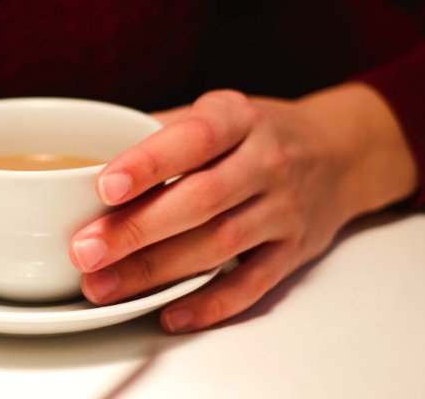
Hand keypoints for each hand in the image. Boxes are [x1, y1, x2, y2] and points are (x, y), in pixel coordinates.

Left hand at [69, 85, 416, 332]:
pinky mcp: (293, 252)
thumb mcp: (216, 111)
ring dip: (156, 270)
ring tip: (103, 285)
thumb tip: (88, 157)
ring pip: (218, 245)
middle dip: (137, 230)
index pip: (194, 139)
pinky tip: (168, 313)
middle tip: (85, 250)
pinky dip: (209, 304)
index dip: (148, 163)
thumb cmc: (256, 133)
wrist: (339, 153)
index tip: (104, 185)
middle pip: (200, 200)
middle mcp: (266, 162)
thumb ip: (160, 131)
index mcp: (239, 118)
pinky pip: (251, 285)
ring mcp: (283, 210)